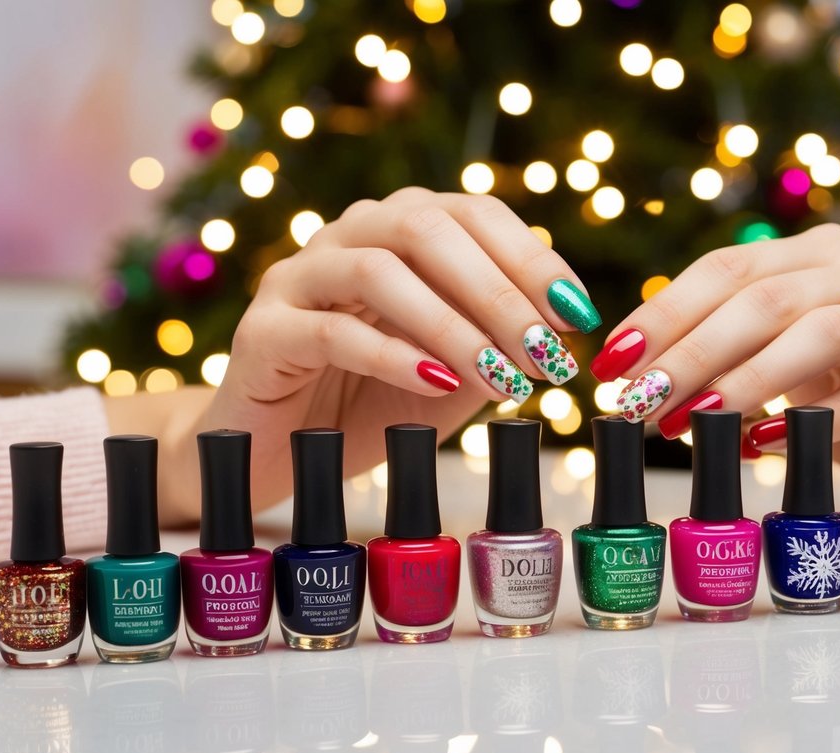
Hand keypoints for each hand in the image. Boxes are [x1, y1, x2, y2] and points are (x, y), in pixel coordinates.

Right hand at [173, 187, 596, 513]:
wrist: (280, 452)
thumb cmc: (370, 404)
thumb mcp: (452, 373)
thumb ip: (495, 343)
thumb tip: (560, 335)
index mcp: (396, 230)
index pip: (472, 213)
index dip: (530, 258)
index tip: (576, 315)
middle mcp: (347, 237)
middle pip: (426, 227)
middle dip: (498, 292)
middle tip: (545, 353)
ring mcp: (297, 278)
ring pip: (378, 271)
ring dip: (453, 326)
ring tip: (501, 379)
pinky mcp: (263, 331)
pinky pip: (331, 331)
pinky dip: (393, 356)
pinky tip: (438, 385)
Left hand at [588, 224, 839, 475]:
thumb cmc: (838, 374)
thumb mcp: (777, 346)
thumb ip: (719, 343)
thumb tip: (630, 375)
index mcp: (815, 253)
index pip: (727, 269)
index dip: (664, 312)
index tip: (613, 360)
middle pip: (765, 300)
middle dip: (691, 352)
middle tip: (640, 400)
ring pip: (819, 332)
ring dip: (745, 379)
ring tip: (691, 419)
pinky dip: (807, 423)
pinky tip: (758, 442)